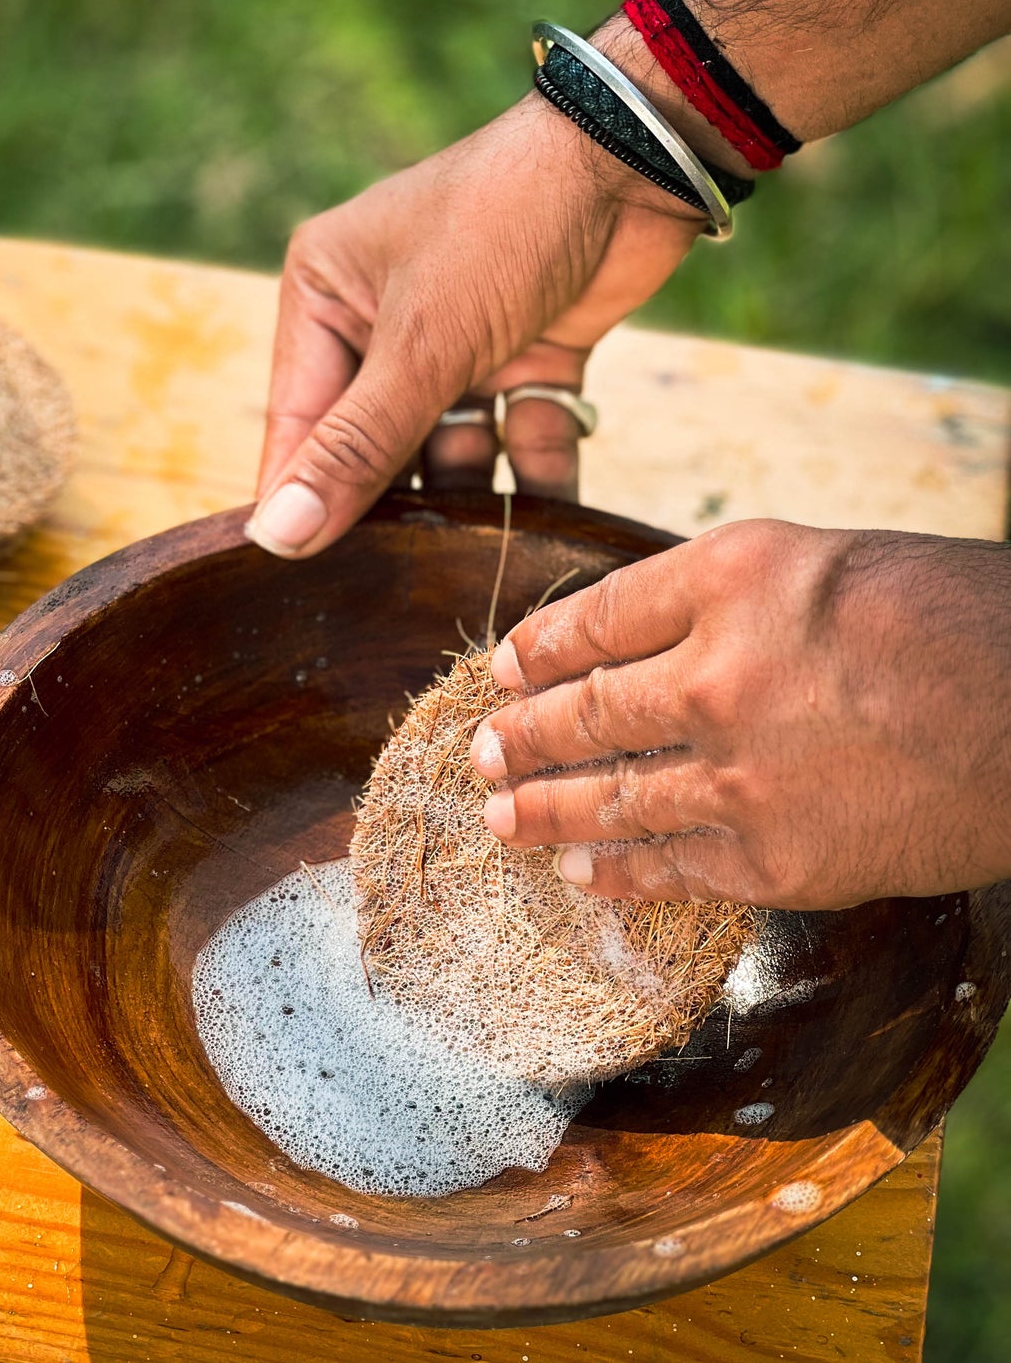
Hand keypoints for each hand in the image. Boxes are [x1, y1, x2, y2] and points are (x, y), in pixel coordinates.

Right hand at [247, 91, 705, 557]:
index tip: (297, 583)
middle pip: (372, 446)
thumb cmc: (503, 222)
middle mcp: (382, 323)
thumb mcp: (421, 344)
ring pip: (449, 452)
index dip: (302, 502)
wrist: (640, 157)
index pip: (299, 424)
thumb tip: (279, 534)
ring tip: (475, 570)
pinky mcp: (525, 358)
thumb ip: (356, 447)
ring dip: (470, 504)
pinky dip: (537, 480)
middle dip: (392, 509)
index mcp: (326, 299)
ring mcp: (457, 344)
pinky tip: (550, 537)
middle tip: (390, 592)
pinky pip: (518, 438)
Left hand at [468, 521, 1010, 908]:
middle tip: (481, 749)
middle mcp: (718, 673)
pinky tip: (578, 871)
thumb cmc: (954, 621)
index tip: (505, 668)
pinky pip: (667, 869)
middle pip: (583, 711)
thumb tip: (643, 643)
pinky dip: (613, 872)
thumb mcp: (827, 563)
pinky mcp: (775, 858)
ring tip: (500, 812)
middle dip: (520, 734)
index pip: (597, 616)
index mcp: (731, 578)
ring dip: (541, 807)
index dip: (538, 648)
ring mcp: (740, 774)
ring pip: (608, 797)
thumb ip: (727, 601)